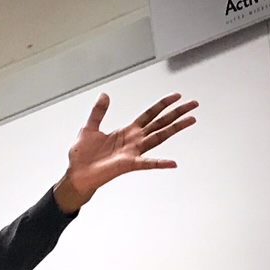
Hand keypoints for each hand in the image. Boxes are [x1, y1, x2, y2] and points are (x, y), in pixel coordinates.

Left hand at [54, 92, 197, 211]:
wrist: (76, 174)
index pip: (149, 115)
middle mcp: (133, 141)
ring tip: (191, 120)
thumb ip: (98, 112)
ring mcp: (133, 152)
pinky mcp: (128, 164)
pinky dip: (160, 163)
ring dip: (175, 129)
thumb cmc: (82, 156)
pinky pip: (147, 163)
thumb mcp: (89, 128)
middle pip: (160, 123)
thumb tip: (104, 95)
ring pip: (158, 137)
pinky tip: (172, 163)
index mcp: (126, 132)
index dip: (162, 105)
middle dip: (177, 113)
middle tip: (193, 104)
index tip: (176, 96)